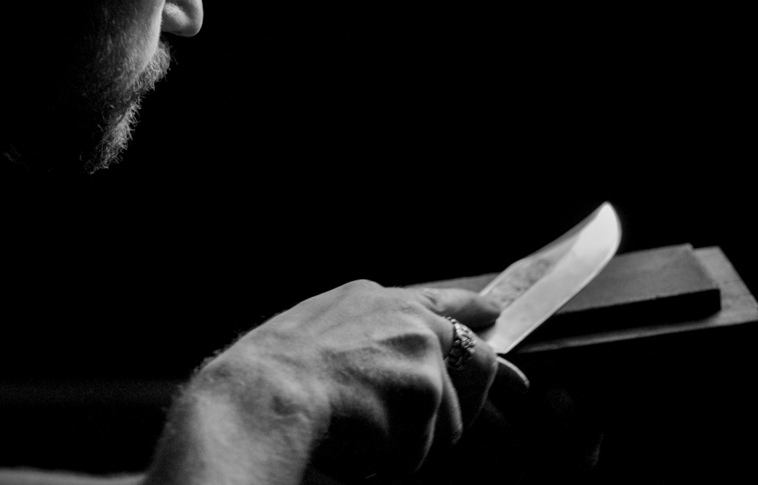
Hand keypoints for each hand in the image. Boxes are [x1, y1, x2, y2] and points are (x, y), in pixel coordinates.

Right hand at [185, 281, 509, 481]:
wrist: (265, 393)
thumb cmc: (275, 370)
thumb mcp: (321, 327)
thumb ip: (368, 331)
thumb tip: (399, 361)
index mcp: (377, 299)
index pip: (443, 300)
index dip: (473, 310)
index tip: (493, 315)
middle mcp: (408, 317)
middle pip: (476, 360)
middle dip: (467, 400)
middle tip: (428, 425)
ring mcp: (421, 352)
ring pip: (448, 420)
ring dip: (411, 441)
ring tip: (360, 431)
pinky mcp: (425, 391)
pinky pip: (422, 448)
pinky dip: (394, 459)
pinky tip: (359, 442)